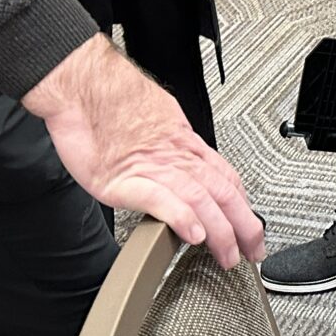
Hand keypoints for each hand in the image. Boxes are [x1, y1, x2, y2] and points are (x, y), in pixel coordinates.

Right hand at [24, 35, 264, 266]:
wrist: (82, 81)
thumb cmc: (110, 94)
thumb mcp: (156, 115)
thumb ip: (170, 141)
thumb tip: (180, 157)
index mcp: (182, 141)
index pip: (225, 176)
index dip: (242, 204)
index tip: (250, 225)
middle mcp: (173, 155)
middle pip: (222, 191)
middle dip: (242, 226)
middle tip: (253, 251)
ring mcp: (150, 167)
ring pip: (199, 198)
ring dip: (219, 231)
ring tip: (228, 254)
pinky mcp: (123, 179)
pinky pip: (159, 199)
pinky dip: (180, 217)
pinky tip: (192, 235)